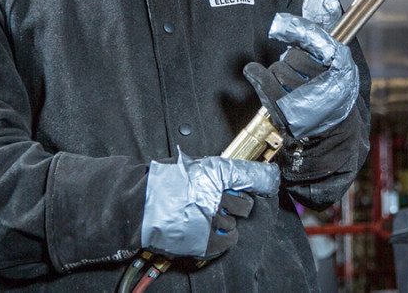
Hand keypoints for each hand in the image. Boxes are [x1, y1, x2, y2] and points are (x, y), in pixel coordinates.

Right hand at [141, 149, 278, 259]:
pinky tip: (217, 233)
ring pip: (235, 223)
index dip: (262, 178)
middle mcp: (214, 194)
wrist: (138, 205)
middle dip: (240, 204)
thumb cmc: (161, 184)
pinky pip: (228, 241)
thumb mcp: (189, 166)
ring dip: (227, 222)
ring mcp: (210, 217)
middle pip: (245, 203)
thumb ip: (212, 172)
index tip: (269, 179)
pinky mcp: (205, 238)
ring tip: (211, 219)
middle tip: (228, 205)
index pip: (248, 174)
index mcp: (211, 172)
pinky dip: (226, 238)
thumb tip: (234, 177)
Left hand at [244, 0, 358, 139]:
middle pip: (294, 56)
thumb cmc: (332, 92)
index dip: (298, 31)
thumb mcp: (339, 63)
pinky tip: (253, 72)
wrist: (333, 132)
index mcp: (340, 66)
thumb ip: (326, 35)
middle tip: (295, 71)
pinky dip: (256, 75)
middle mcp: (326, 83)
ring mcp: (307, 99)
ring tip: (288, 84)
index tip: (279, 26)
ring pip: (279, 69)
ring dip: (277, 73)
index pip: (317, 40)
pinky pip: (266, 84)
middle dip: (290, 60)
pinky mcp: (290, 112)